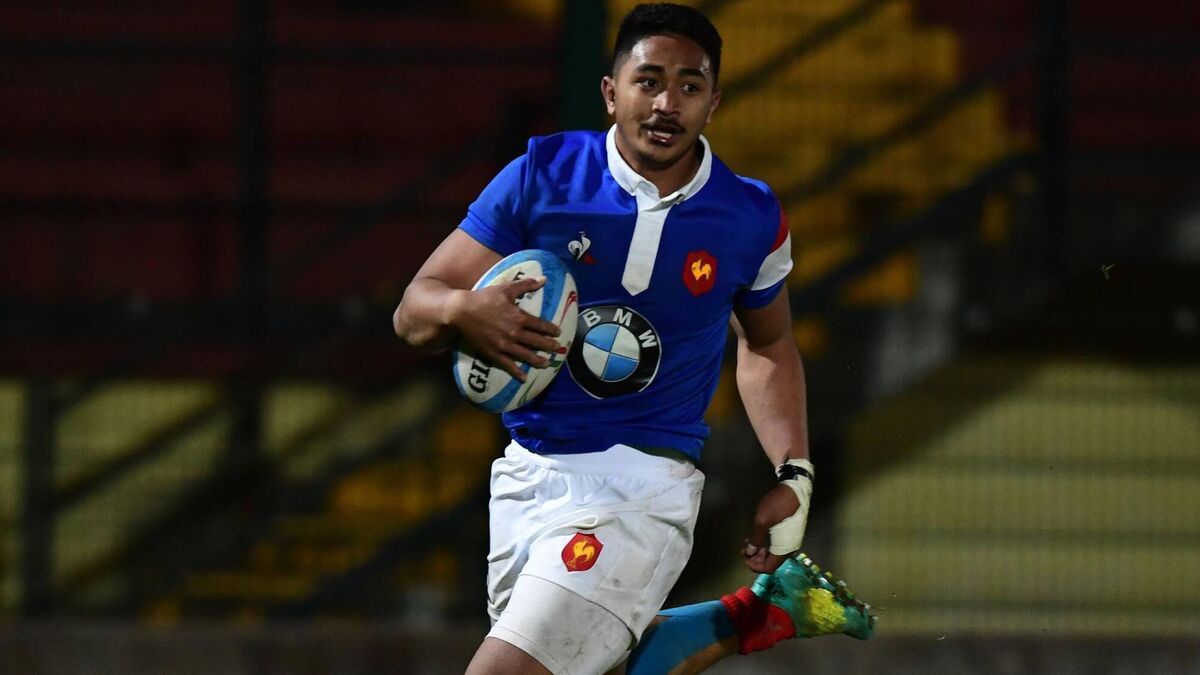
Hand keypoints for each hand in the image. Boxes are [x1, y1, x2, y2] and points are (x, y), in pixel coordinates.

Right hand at [447, 275, 561, 381]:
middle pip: (536, 341)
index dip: (551, 330)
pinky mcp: (493, 352)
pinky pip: (507, 364)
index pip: (540, 325)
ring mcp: (504, 344)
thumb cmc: (484, 298)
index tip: (558, 333)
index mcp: (518, 317)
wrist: (461, 311)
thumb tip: (545, 279)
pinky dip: (516, 372)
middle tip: (556, 349)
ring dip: (537, 360)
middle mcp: (514, 332)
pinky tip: (524, 378)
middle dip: (548, 346)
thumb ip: (526, 284)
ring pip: (524, 355)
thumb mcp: (506, 288)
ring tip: (546, 364)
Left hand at [742, 484, 800, 572]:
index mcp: (784, 549)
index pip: (769, 567)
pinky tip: (758, 537)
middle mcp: (790, 548)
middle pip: (772, 562)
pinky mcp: (791, 534)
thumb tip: (750, 552)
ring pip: (774, 554)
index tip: (745, 557)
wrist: (794, 490)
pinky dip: (767, 545)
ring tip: (749, 543)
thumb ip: (756, 539)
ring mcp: (792, 541)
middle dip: (756, 558)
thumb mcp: (762, 521)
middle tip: (744, 549)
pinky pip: (778, 545)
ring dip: (760, 551)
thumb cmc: (777, 505)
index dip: (755, 566)